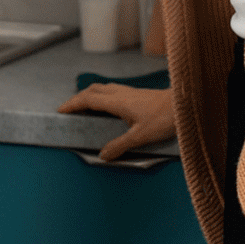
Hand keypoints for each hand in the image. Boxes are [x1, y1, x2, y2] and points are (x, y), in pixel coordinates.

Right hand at [58, 84, 174, 160]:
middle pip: (92, 90)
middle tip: (69, 110)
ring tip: (84, 107)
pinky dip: (102, 96)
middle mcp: (120, 93)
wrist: (184, 104)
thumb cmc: (164, 118)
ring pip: (102, 88)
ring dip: (90, 95)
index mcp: (117, 102)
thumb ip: (120, 145)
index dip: (72, 104)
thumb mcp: (140, 137)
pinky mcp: (137, 93)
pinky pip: (112, 90)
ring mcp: (129, 91)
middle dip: (78, 98)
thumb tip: (103, 155)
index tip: (60, 111)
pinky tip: (108, 105)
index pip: (87, 99)